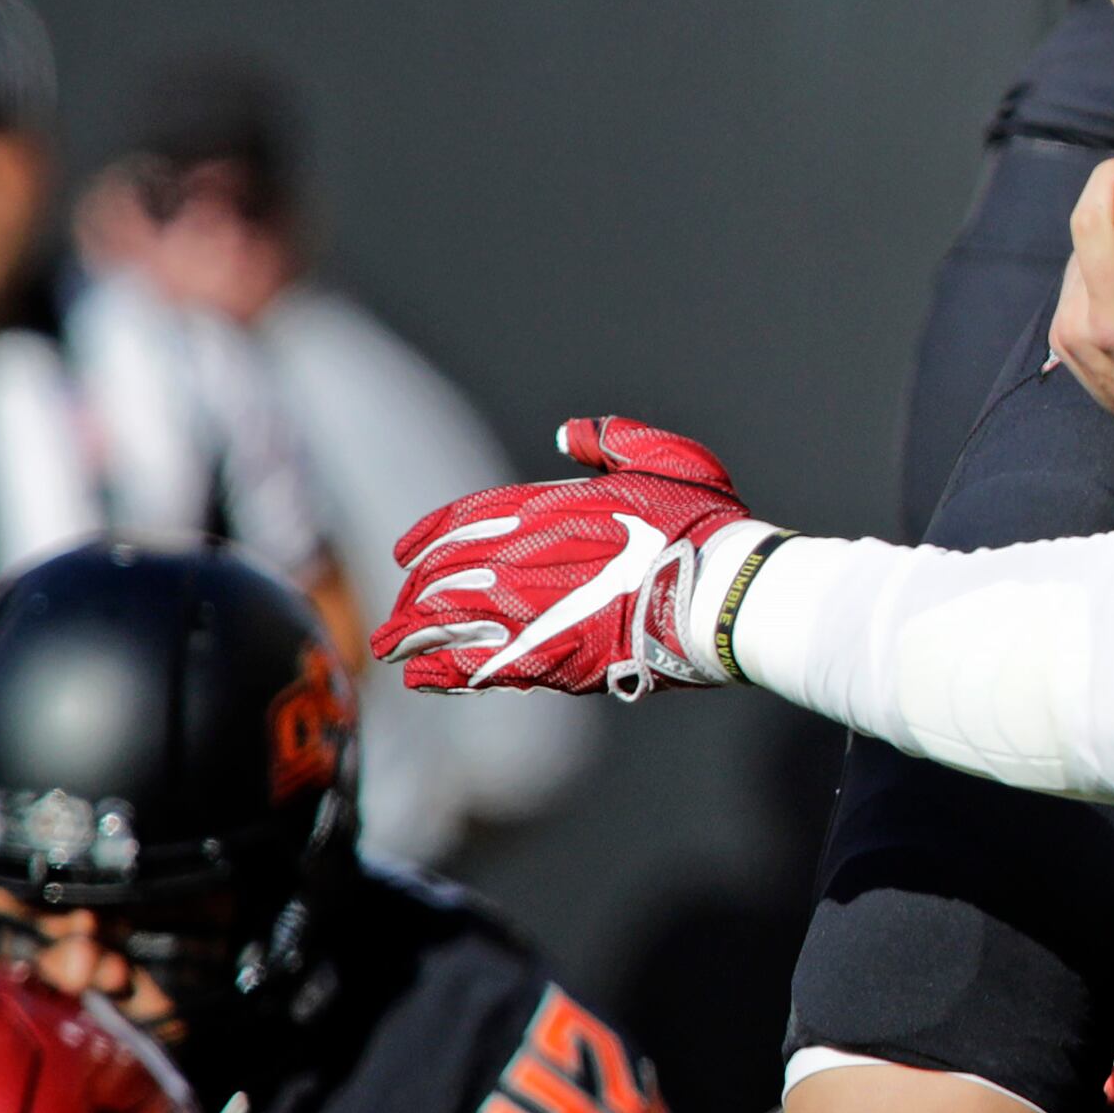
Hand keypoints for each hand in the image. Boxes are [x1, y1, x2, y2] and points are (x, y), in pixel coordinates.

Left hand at [376, 419, 770, 695]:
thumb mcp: (668, 458)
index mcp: (548, 508)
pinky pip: (474, 665)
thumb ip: (612, 441)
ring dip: (412, 632)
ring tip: (390, 646)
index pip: (465, 518)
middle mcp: (525, 556)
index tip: (404, 551)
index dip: (429, 536)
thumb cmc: (703, 526)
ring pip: (447, 620)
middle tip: (399, 610)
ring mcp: (530, 610)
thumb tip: (569, 435)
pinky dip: (441, 671)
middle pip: (444, 574)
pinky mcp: (545, 659)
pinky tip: (419, 677)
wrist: (723, 595)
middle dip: (416, 592)